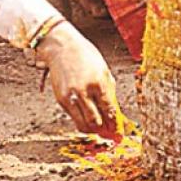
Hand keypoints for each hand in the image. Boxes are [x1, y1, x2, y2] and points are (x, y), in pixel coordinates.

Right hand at [34, 21, 118, 138]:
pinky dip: (82, 122)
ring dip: (93, 130)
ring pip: (84, 125)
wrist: (61, 47)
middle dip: (105, 130)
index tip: (119, 131)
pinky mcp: (61, 100)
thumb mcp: (103, 70)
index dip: (115, 125)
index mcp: (99, 82)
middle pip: (97, 121)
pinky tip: (87, 119)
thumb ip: (109, 92)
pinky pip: (74, 118)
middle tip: (110, 133)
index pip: (109, 111)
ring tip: (99, 129)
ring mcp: (71, 96)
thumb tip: (114, 112)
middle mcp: (85, 91)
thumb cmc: (85, 56)